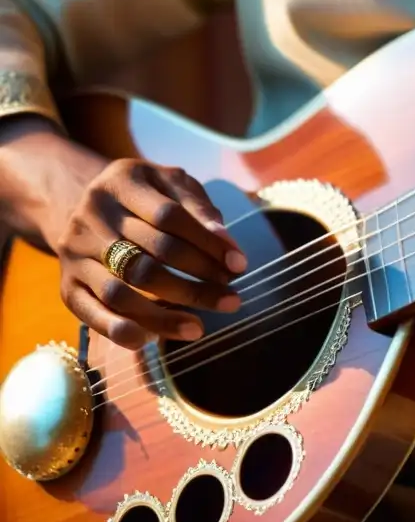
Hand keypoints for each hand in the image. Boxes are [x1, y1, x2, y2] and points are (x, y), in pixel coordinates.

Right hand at [53, 158, 246, 348]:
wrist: (87, 205)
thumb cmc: (148, 197)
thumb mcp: (174, 186)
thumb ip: (201, 210)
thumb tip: (229, 246)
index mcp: (122, 181)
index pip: (169, 217)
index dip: (207, 243)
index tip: (240, 265)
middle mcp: (91, 215)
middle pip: (149, 256)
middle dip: (197, 282)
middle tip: (232, 300)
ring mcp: (75, 252)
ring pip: (121, 290)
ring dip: (164, 314)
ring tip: (200, 328)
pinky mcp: (67, 284)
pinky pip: (90, 312)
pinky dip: (120, 330)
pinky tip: (150, 340)